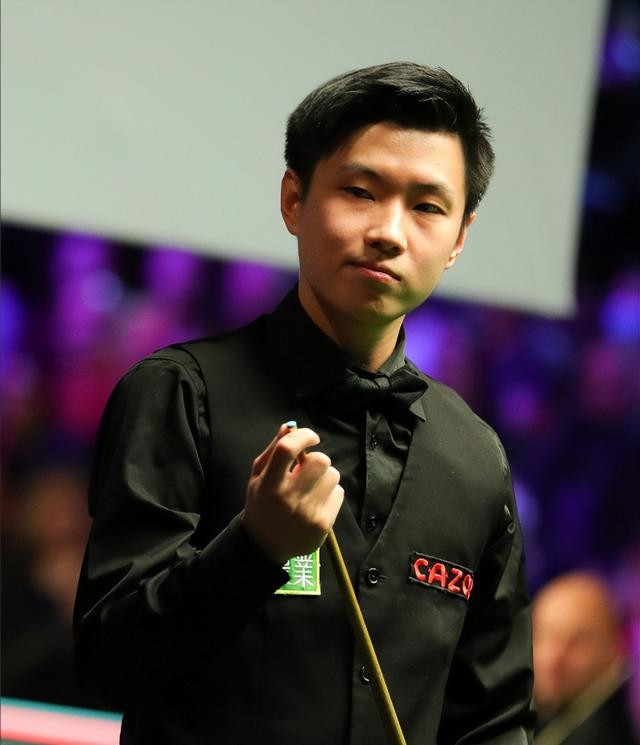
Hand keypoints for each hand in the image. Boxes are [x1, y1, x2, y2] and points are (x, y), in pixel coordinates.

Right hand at [241, 423, 343, 563]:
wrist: (264, 545)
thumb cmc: (262, 504)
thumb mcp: (258, 477)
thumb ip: (273, 450)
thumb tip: (290, 426)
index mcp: (269, 484)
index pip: (288, 449)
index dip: (303, 436)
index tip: (310, 437)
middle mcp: (289, 499)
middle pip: (320, 460)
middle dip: (317, 459)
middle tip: (308, 468)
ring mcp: (308, 513)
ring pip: (333, 475)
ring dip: (324, 476)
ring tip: (311, 486)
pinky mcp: (323, 524)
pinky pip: (338, 493)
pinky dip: (330, 493)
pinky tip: (317, 501)